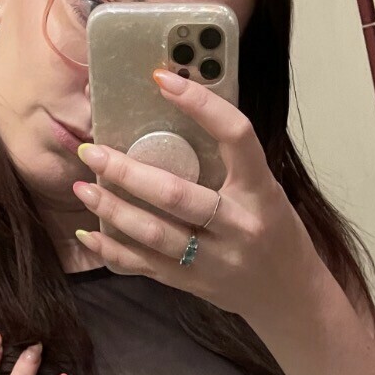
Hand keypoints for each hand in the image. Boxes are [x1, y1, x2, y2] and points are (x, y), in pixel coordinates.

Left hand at [72, 70, 313, 323]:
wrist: (289, 295)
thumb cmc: (275, 231)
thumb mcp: (265, 191)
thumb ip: (230, 163)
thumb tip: (173, 117)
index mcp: (260, 191)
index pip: (236, 136)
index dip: (202, 105)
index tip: (163, 79)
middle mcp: (238, 226)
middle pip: (176, 195)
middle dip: (127, 172)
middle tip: (93, 151)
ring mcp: (214, 260)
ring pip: (155, 233)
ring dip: (113, 209)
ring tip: (85, 186)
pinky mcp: (193, 283)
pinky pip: (146, 266)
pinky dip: (113, 250)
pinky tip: (90, 232)